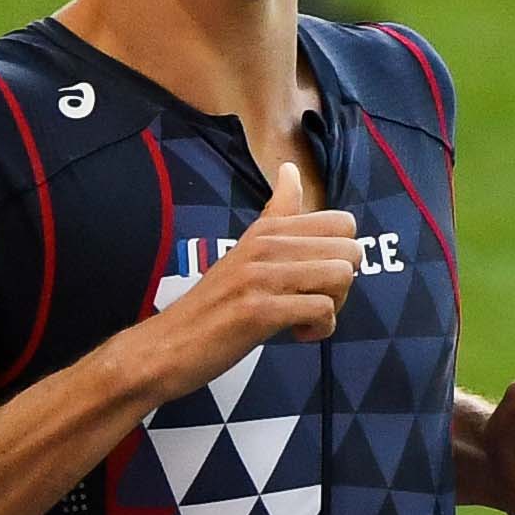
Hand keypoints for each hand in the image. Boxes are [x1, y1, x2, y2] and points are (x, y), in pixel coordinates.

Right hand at [137, 152, 360, 382]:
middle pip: (350, 251)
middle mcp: (265, 247)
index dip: (340, 255)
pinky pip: (321, 311)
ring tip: (304, 318)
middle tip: (312, 301)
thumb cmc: (212, 305)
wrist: (165, 347)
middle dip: (342, 284)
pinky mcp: (258, 311)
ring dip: (333, 307)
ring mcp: (260, 278)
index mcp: (267, 230)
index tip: (314, 276)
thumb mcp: (244, 250)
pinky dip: (318, 330)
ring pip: (340, 278)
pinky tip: (296, 334)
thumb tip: (290, 168)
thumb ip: (276, 212)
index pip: (342, 223)